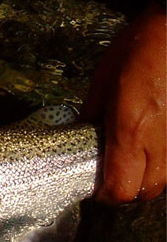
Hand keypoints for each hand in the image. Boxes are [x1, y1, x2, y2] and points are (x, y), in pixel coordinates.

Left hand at [81, 2, 165, 203]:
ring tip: (131, 160)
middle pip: (146, 192)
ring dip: (146, 178)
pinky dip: (162, 161)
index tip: (97, 187)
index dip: (106, 195)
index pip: (120, 188)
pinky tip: (150, 145)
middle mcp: (157, 140)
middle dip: (128, 191)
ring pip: (164, 178)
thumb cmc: (139, 47)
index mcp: (129, 130)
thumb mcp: (102, 80)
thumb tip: (83, 130)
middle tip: (112, 177)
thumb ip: (92, 112)